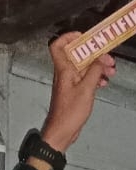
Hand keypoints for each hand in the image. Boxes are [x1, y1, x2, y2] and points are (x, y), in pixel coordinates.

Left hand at [41, 32, 115, 152]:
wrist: (61, 133)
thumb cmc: (69, 114)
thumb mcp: (86, 89)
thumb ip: (94, 70)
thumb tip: (101, 58)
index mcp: (63, 70)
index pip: (58, 45)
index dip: (69, 37)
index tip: (84, 36)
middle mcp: (64, 74)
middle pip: (78, 55)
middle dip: (95, 54)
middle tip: (108, 59)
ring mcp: (69, 82)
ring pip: (84, 67)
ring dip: (98, 66)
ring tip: (111, 71)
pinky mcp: (73, 91)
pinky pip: (85, 78)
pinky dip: (95, 77)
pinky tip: (104, 82)